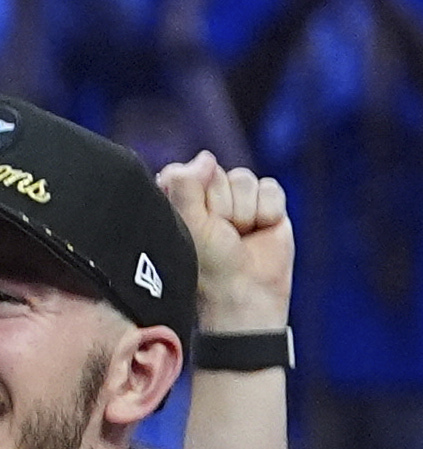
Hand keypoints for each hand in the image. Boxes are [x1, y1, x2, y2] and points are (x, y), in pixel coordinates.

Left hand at [160, 153, 294, 336]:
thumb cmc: (208, 264)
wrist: (245, 291)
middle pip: (217, 173)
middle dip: (221, 205)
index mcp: (179, 200)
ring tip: (240, 234)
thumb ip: (185, 185)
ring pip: (243, 178)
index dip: (194, 198)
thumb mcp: (189, 224)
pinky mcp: (268, 204)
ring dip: (244, 210)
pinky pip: (270, 187)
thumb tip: (206, 157)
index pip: (184, 172)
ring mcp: (238, 199)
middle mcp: (207, 196)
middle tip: (221, 233)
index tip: (196, 225)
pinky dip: (268, 210)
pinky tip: (262, 230)